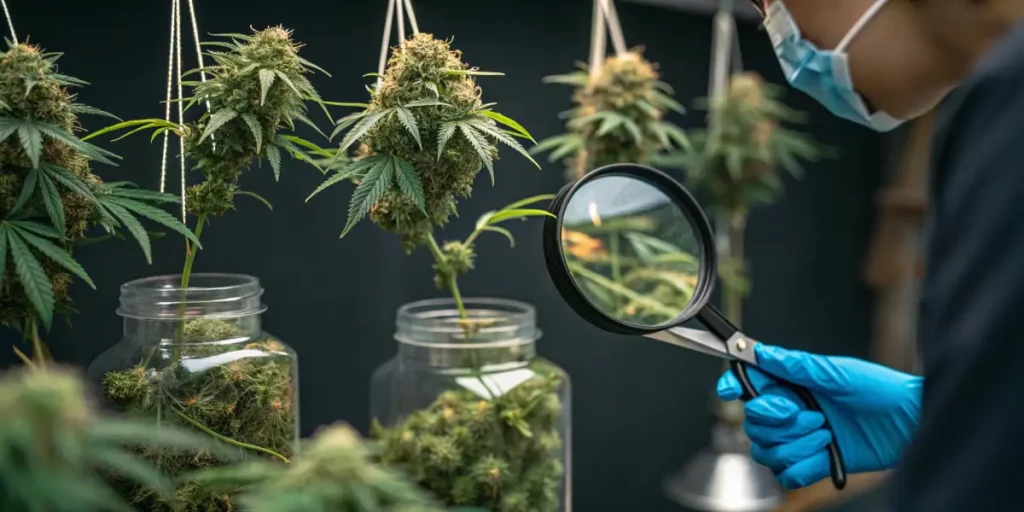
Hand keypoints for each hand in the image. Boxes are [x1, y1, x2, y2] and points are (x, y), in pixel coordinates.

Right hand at [717, 343, 922, 488]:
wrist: (912, 426)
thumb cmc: (882, 392)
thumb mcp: (839, 373)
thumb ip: (797, 366)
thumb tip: (764, 353)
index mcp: (792, 385)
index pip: (750, 385)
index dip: (735, 387)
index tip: (733, 390)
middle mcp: (792, 412)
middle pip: (752, 424)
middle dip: (779, 423)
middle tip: (811, 415)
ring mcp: (800, 439)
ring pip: (766, 451)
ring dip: (795, 445)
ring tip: (825, 434)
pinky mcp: (812, 463)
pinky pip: (786, 474)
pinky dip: (804, 467)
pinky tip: (825, 453)